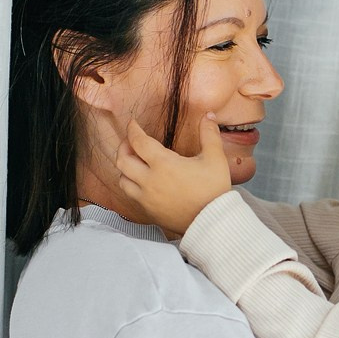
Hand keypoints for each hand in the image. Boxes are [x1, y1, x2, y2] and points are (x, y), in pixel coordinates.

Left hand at [115, 115, 230, 234]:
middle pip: (122, 160)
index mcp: (163, 164)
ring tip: (134, 162)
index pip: (139, 142)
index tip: (132, 124)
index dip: (133, 130)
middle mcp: (149, 181)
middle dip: (124, 147)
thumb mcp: (215, 159)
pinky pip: (130, 196)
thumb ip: (209, 134)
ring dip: (125, 168)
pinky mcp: (148, 211)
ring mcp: (146, 198)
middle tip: (131, 142)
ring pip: (122, 180)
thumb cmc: (214, 190)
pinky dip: (131, 185)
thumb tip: (209, 115)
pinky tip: (140, 182)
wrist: (212, 222)